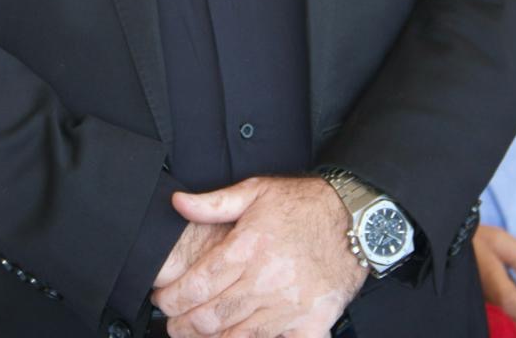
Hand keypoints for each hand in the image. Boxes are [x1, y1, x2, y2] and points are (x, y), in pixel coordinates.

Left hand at [150, 174, 366, 337]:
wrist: (352, 219)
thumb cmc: (303, 205)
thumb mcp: (256, 191)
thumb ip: (214, 202)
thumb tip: (178, 203)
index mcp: (247, 248)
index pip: (196, 284)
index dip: (171, 298)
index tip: (162, 300)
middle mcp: (265, 280)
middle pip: (211, 317)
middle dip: (183, 325)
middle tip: (173, 323)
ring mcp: (289, 305)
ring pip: (238, 337)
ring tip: (197, 334)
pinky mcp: (311, 322)